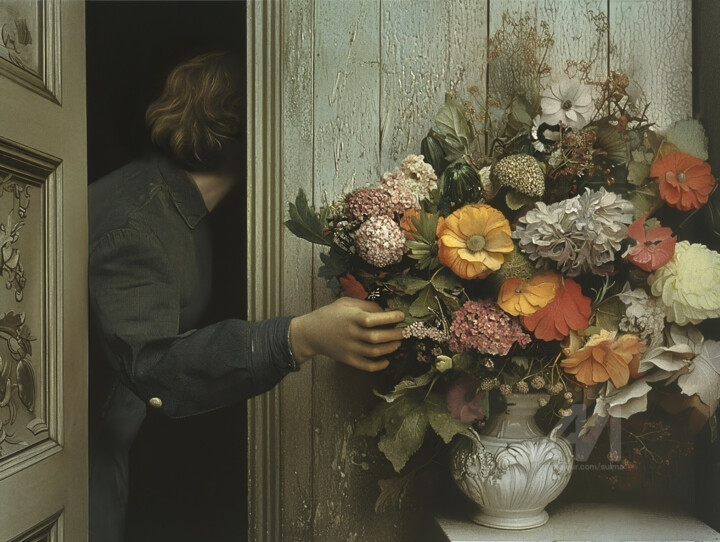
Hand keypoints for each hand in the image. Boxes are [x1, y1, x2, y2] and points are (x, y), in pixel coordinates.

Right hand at [289, 298, 404, 371]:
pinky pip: (366, 365)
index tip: (401, 315)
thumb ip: (365, 305)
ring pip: (375, 352)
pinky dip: (379, 365)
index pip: (374, 318)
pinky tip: (387, 360)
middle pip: (377, 337)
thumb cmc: (330, 314)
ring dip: (390, 348)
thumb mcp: (346, 303)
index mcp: (351, 317)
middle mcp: (351, 333)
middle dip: (395, 334)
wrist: (311, 333)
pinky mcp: (348, 359)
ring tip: (398, 342)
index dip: (390, 317)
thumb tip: (384, 311)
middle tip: (406, 331)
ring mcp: (349, 348)